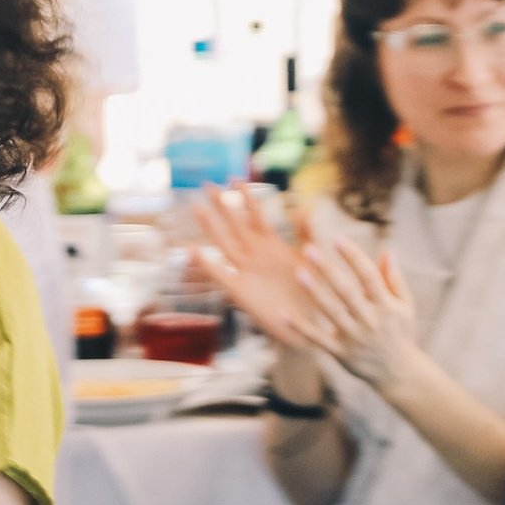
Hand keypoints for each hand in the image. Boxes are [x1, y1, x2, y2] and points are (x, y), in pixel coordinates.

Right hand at [191, 186, 318, 347]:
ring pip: (224, 244)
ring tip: (197, 208)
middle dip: (222, 204)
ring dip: (211, 227)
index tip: (235, 179)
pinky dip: (205, 262)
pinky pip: (219, 274)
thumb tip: (306, 208)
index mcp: (273, 246)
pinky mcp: (239, 291)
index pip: (256, 216)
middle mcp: (256, 255)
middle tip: (208, 184)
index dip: (246, 198)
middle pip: (235, 224)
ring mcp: (245, 272)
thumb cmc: (311, 293)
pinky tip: (191, 249)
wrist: (307, 325)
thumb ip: (307, 235)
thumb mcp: (313, 260)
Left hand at [293, 231, 417, 392]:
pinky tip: (284, 314)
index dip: (354, 257)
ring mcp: (354, 338)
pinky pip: (318, 339)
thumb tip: (388, 250)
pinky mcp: (341, 353)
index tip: (339, 238)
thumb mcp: (405, 306)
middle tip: (309, 249)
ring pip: (332, 312)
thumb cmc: (401, 333)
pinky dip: (301, 328)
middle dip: (328, 270)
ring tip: (299, 273)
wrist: (399, 374)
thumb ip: (394, 279)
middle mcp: (370, 320)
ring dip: (315, 293)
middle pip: (347, 291)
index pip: (369, 276)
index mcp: (386, 306)